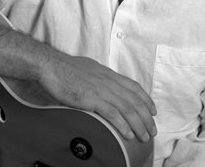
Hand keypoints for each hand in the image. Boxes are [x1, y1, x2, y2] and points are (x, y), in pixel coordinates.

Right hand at [38, 53, 156, 141]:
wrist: (52, 66)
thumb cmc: (66, 68)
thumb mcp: (90, 69)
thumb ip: (100, 77)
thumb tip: (103, 83)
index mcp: (109, 74)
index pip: (135, 87)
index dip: (146, 100)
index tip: (153, 111)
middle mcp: (110, 82)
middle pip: (135, 101)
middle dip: (146, 118)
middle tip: (152, 130)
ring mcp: (102, 90)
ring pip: (127, 109)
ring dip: (138, 125)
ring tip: (143, 137)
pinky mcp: (92, 99)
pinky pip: (112, 114)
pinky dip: (122, 125)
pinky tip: (128, 134)